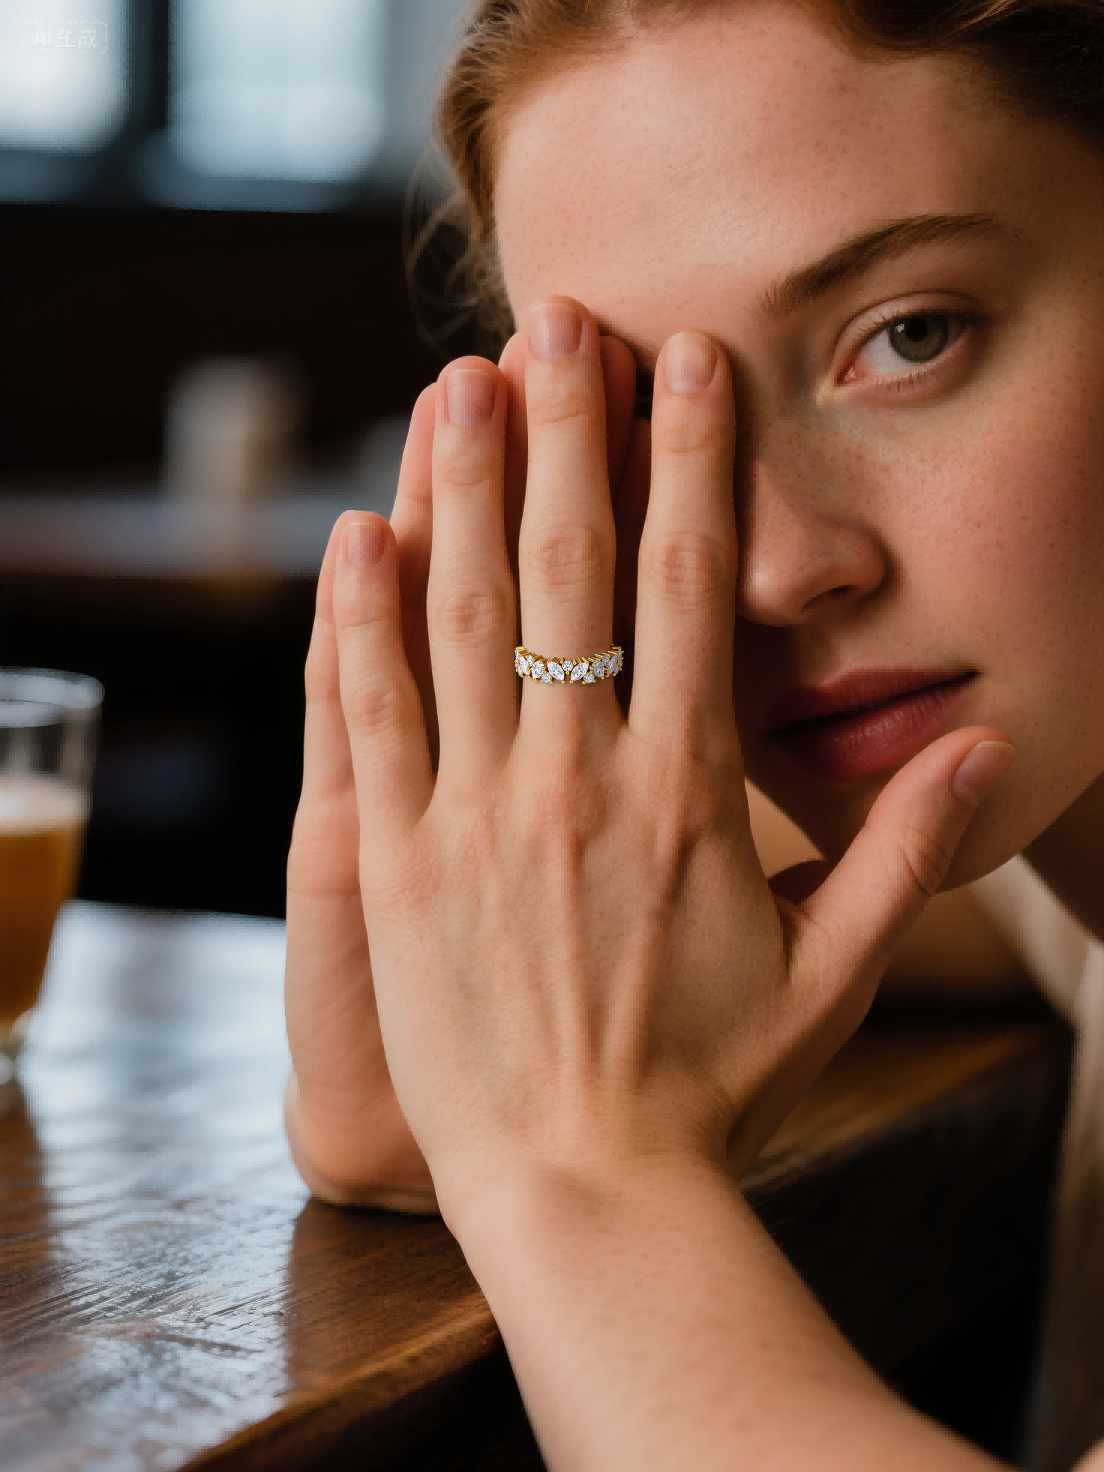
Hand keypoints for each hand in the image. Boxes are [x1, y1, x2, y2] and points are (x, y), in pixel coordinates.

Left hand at [325, 297, 1012, 1233]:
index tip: (686, 364)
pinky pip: (371, 717)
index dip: (691, 462)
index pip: (696, 589)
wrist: (589, 1194)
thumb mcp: (834, 978)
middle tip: (558, 315)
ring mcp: (477, 818)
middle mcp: (582, 783)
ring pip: (463, 618)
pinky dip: (358, 619)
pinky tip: (356, 532)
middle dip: (567, 429)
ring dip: (458, 487)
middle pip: (572, 568)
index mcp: (692, 795)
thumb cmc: (714, 1090)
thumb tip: (983, 748)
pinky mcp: (395, 864)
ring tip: (456, 379)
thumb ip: (904, 855)